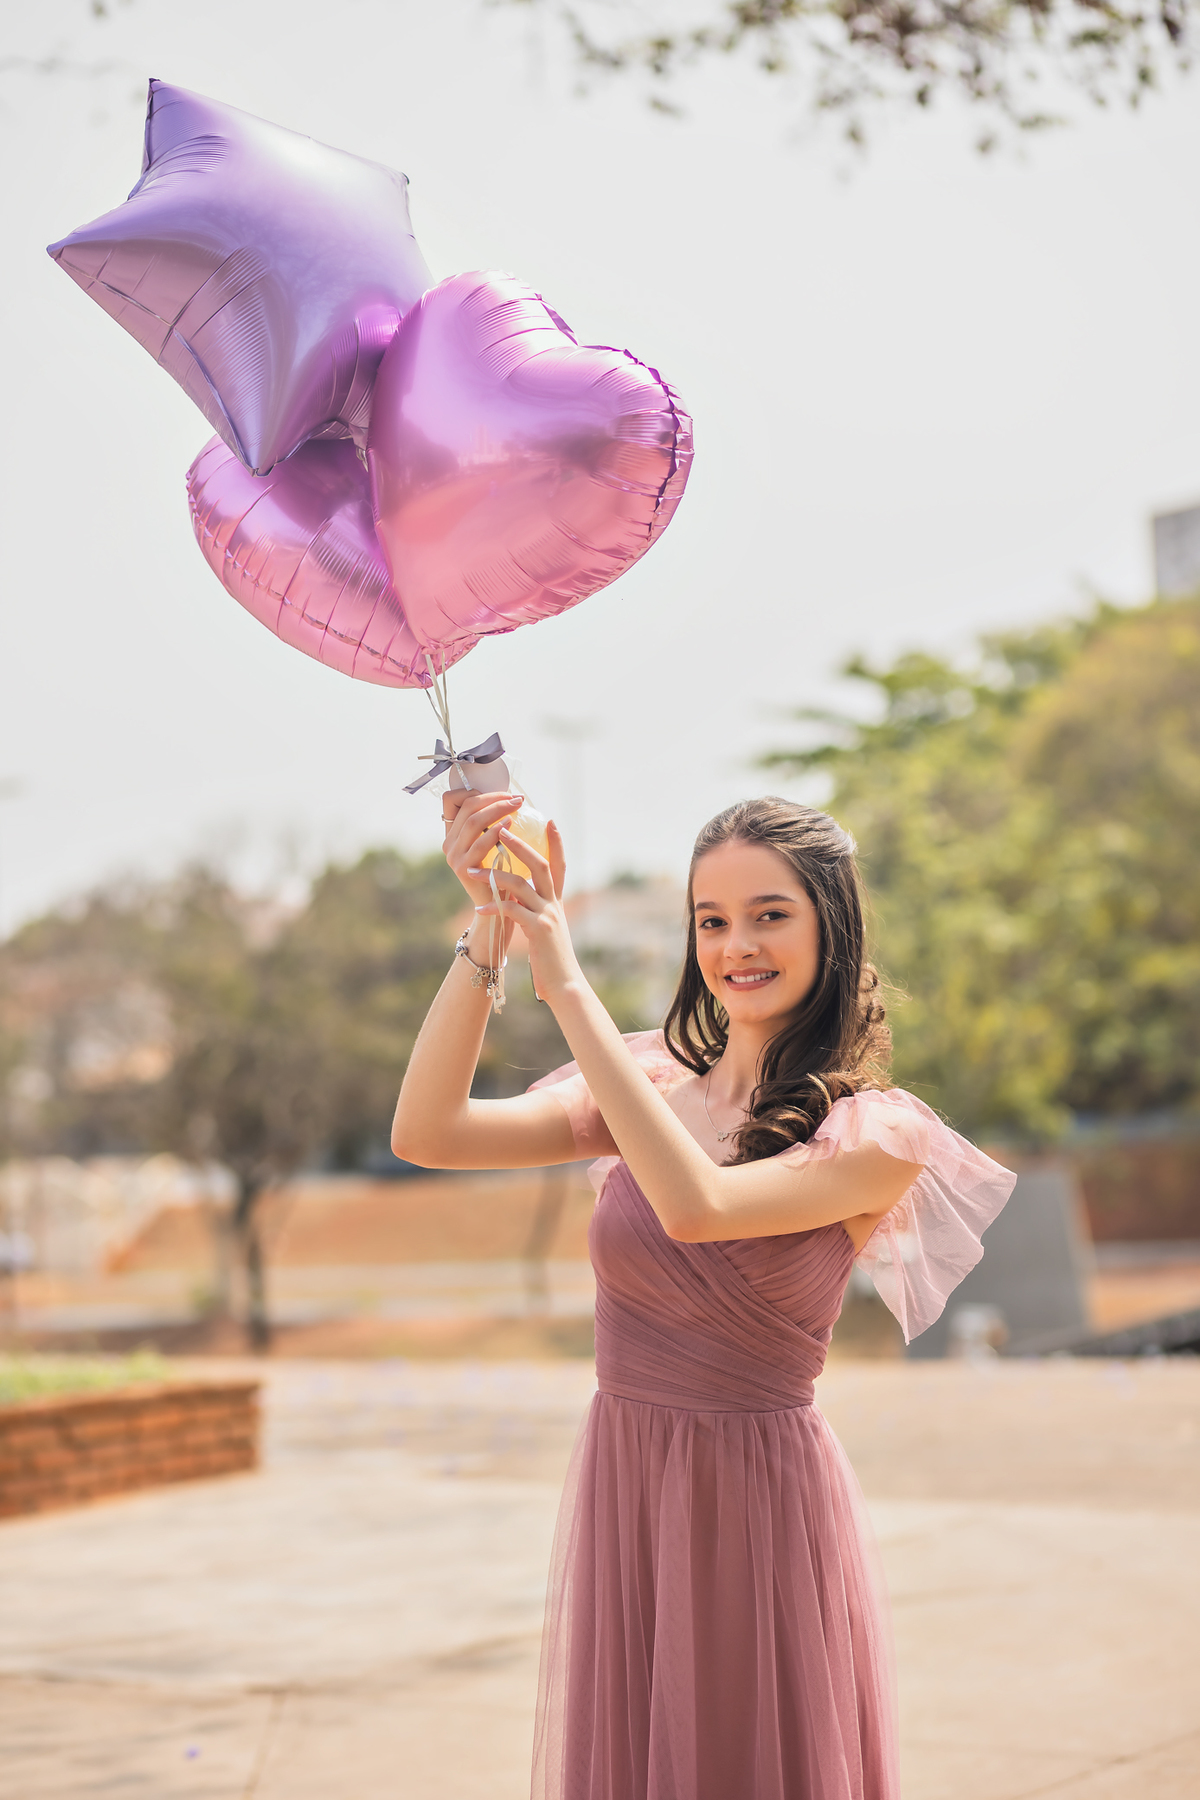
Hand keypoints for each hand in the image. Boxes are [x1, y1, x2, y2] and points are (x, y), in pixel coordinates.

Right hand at [441, 786, 524, 908]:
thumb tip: (512, 798)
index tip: (501, 793)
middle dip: (493, 797)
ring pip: (473, 821)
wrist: (496, 906)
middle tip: (516, 798)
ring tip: (516, 806)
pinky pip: (480, 844)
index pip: (452, 800)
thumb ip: (493, 824)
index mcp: (453, 833)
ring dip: (496, 809)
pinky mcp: (462, 868)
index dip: (474, 791)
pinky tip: (510, 825)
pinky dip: (496, 831)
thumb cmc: (500, 873)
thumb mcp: (494, 845)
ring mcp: (453, 855)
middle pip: (467, 807)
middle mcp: (449, 842)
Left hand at [469, 821, 579, 1002]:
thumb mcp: (545, 928)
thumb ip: (536, 909)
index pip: (559, 865)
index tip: (551, 820)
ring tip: (471, 871)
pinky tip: (479, 910)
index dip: (556, 843)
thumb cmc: (551, 959)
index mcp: (556, 902)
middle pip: (540, 865)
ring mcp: (547, 916)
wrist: (564, 984)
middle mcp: (554, 904)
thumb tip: (520, 896)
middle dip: (520, 846)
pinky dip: (494, 908)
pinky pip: (512, 912)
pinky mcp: (538, 931)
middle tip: (502, 829)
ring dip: (494, 875)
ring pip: (521, 885)